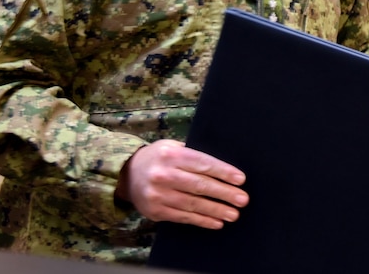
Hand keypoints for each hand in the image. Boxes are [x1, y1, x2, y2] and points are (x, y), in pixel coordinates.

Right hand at [115, 139, 248, 228]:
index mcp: (171, 154)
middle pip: (200, 185)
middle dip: (224, 193)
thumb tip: (224, 168)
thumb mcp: (172, 147)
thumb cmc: (158, 158)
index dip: (223, 172)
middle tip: (242, 199)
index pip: (202, 163)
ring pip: (193, 204)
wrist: (126, 174)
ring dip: (216, 210)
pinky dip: (202, 220)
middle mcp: (164, 174)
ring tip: (233, 214)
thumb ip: (193, 154)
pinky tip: (216, 222)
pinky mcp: (156, 211)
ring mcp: (158, 194)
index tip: (240, 179)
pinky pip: (183, 217)